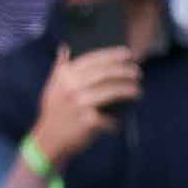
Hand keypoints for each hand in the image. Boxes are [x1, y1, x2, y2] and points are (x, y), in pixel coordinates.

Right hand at [30, 47, 141, 165]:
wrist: (49, 139)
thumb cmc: (54, 112)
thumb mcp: (52, 87)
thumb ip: (60, 67)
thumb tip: (65, 47)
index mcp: (65, 76)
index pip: (93, 59)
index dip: (112, 55)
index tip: (128, 53)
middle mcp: (72, 87)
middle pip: (105, 74)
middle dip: (125, 71)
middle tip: (138, 72)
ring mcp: (80, 104)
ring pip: (111, 92)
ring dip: (128, 90)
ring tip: (138, 90)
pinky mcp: (88, 121)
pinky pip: (110, 116)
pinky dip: (118, 118)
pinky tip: (125, 116)